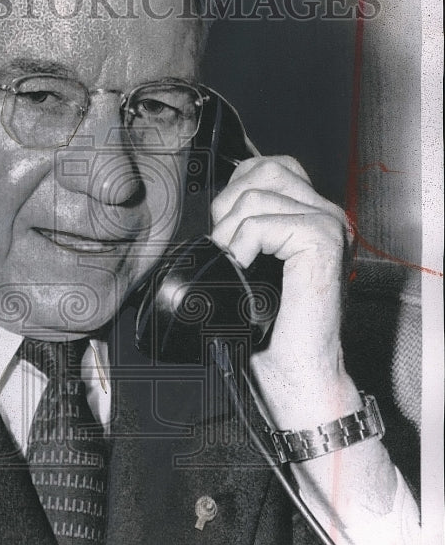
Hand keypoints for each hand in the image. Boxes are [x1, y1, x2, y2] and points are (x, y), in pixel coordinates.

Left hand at [210, 155, 398, 520]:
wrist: (295, 377)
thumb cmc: (269, 334)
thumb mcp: (250, 271)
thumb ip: (245, 230)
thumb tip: (216, 205)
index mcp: (312, 217)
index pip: (270, 166)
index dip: (235, 188)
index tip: (225, 232)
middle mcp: (327, 216)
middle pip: (263, 170)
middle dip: (228, 206)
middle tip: (226, 251)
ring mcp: (329, 226)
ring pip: (258, 194)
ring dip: (230, 232)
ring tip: (234, 266)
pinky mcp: (322, 242)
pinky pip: (262, 223)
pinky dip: (240, 246)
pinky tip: (243, 271)